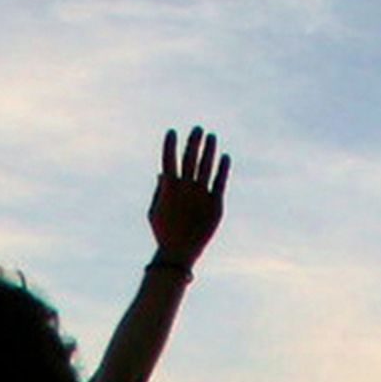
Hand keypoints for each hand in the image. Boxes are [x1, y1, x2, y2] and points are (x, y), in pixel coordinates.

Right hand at [146, 126, 228, 263]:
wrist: (179, 253)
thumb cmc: (164, 232)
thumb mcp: (155, 210)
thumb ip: (159, 190)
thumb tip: (162, 172)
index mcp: (168, 188)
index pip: (168, 159)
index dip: (169, 144)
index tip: (172, 131)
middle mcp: (185, 188)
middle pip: (190, 158)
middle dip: (194, 141)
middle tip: (198, 128)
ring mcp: (201, 195)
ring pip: (207, 166)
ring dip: (210, 149)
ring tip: (212, 137)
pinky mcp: (215, 204)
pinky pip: (220, 182)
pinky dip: (223, 168)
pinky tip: (225, 157)